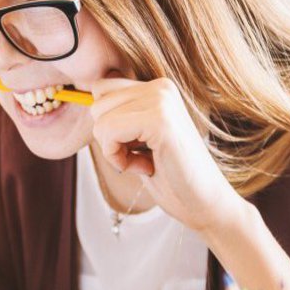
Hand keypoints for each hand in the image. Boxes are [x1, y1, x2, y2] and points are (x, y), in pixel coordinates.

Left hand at [90, 77, 244, 232]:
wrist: (204, 203)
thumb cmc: (171, 176)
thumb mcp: (140, 138)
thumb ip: (121, 115)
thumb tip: (85, 101)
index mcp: (158, 87)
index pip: (101, 90)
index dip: (109, 126)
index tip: (137, 147)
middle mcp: (161, 86)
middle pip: (97, 104)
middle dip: (110, 138)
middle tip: (143, 158)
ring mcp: (161, 100)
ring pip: (100, 119)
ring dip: (115, 150)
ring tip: (146, 162)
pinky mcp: (159, 120)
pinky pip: (108, 132)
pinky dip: (118, 158)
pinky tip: (146, 167)